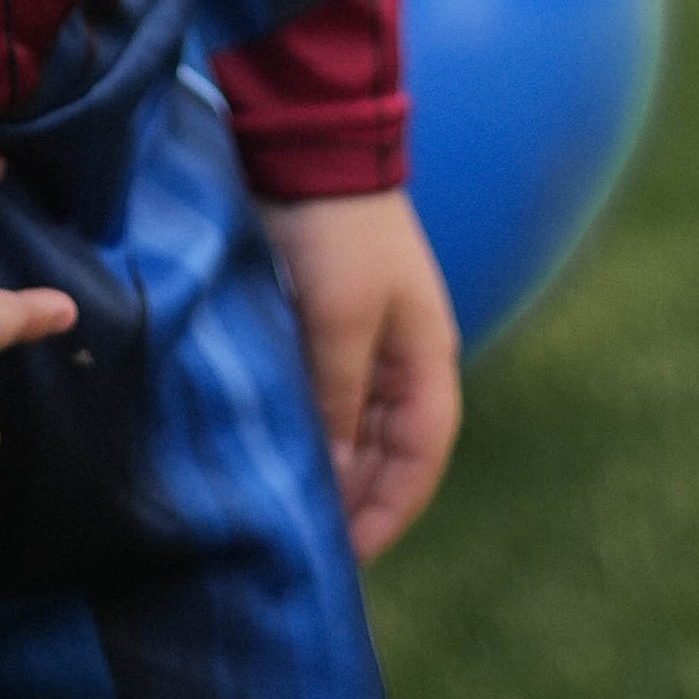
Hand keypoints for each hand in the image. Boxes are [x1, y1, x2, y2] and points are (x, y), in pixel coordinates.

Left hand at [259, 187, 458, 562]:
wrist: (310, 143)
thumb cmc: (339, 231)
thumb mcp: (342, 318)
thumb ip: (339, 397)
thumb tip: (335, 474)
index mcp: (425, 359)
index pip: (420, 458)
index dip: (390, 509)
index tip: (349, 555)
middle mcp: (398, 357)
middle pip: (385, 450)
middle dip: (355, 498)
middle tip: (306, 543)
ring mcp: (359, 338)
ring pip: (350, 425)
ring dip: (328, 465)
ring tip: (285, 508)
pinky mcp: (318, 320)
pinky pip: (320, 392)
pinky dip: (305, 425)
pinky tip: (272, 450)